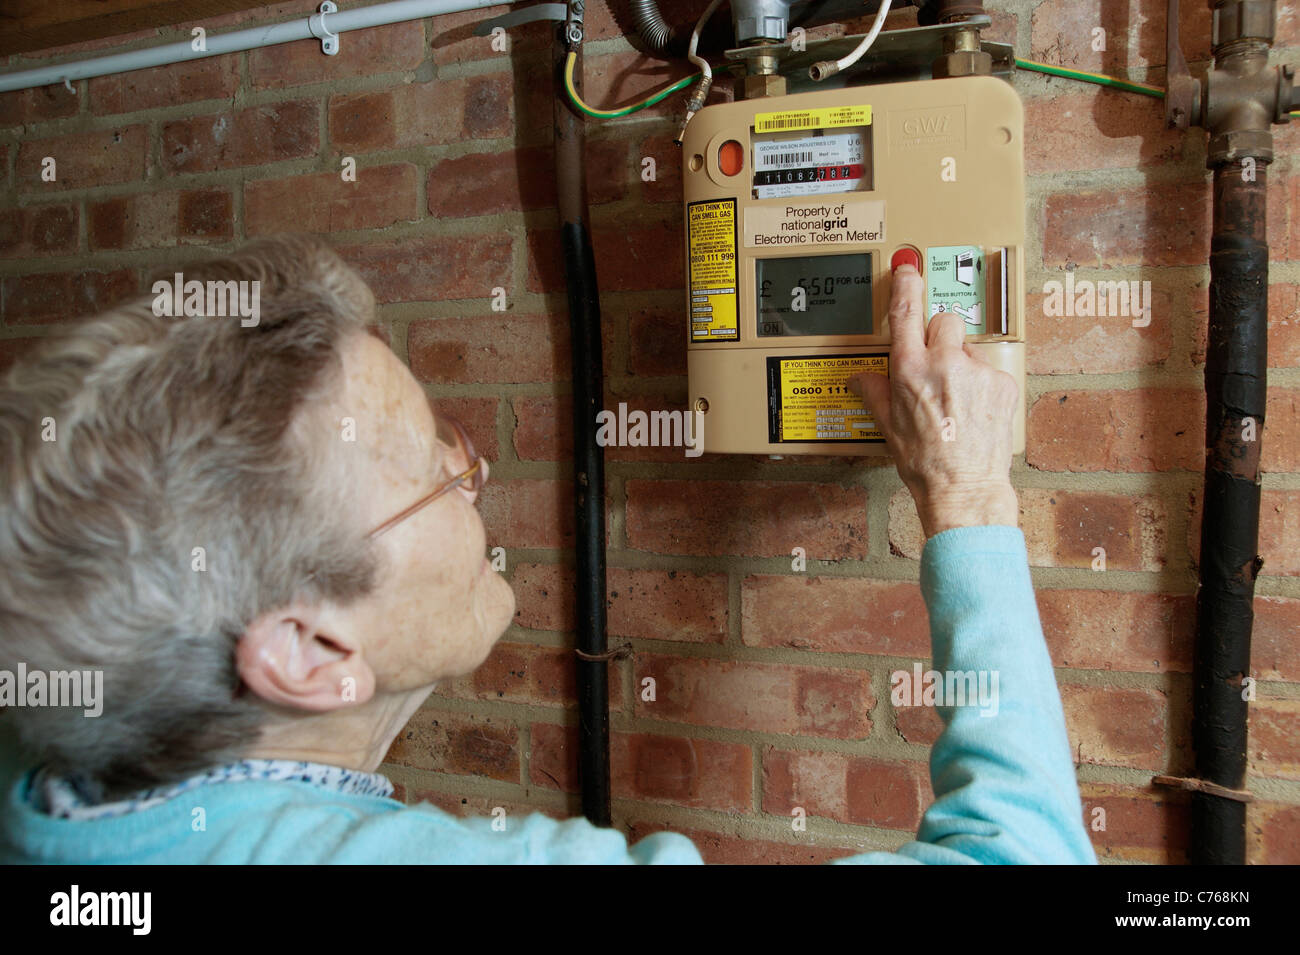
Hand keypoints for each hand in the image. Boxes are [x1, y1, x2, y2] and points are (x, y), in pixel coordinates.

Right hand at [849, 263, 1019, 537]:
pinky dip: (983, 383)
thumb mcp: (888, 426)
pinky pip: (990, 368)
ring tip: (958, 399)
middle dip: (940, 337)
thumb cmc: (925, 462)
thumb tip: (860, 378)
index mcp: (910, 371)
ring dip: (963, 363)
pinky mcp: (1003, 383)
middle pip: (945, 320)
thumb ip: (874, 392)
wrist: (964, 487)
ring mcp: (978, 372)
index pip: (905, 314)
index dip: (906, 285)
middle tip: (937, 366)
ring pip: (969, 346)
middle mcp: (944, 364)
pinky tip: (975, 409)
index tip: (908, 269)